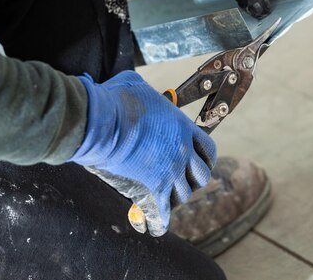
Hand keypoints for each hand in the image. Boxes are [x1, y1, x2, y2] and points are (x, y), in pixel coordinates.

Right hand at [69, 71, 215, 236]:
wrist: (104, 121)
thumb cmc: (119, 100)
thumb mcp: (137, 86)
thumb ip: (144, 93)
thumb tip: (132, 86)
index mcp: (183, 127)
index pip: (208, 148)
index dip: (206, 157)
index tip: (200, 161)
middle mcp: (182, 150)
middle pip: (201, 174)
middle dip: (194, 179)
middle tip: (183, 180)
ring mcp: (171, 169)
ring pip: (185, 193)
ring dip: (177, 196)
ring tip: (168, 197)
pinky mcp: (155, 185)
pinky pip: (164, 210)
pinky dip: (161, 220)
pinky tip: (158, 225)